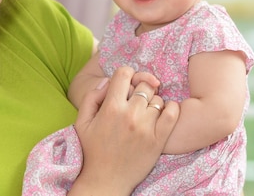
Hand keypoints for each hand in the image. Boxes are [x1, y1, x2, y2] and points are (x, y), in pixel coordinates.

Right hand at [69, 67, 178, 195]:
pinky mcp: (158, 140)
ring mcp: (146, 127)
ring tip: (146, 111)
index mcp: (110, 107)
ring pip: (158, 99)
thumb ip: (92, 97)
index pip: (125, 73)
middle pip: (144, 84)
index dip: (126, 75)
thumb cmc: (92, 150)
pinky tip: (164, 112)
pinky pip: (172, 113)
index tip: (126, 84)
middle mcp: (129, 115)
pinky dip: (171, 108)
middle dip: (140, 87)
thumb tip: (108, 81)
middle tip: (136, 98)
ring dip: (153, 101)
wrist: (105, 181)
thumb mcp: (82, 122)